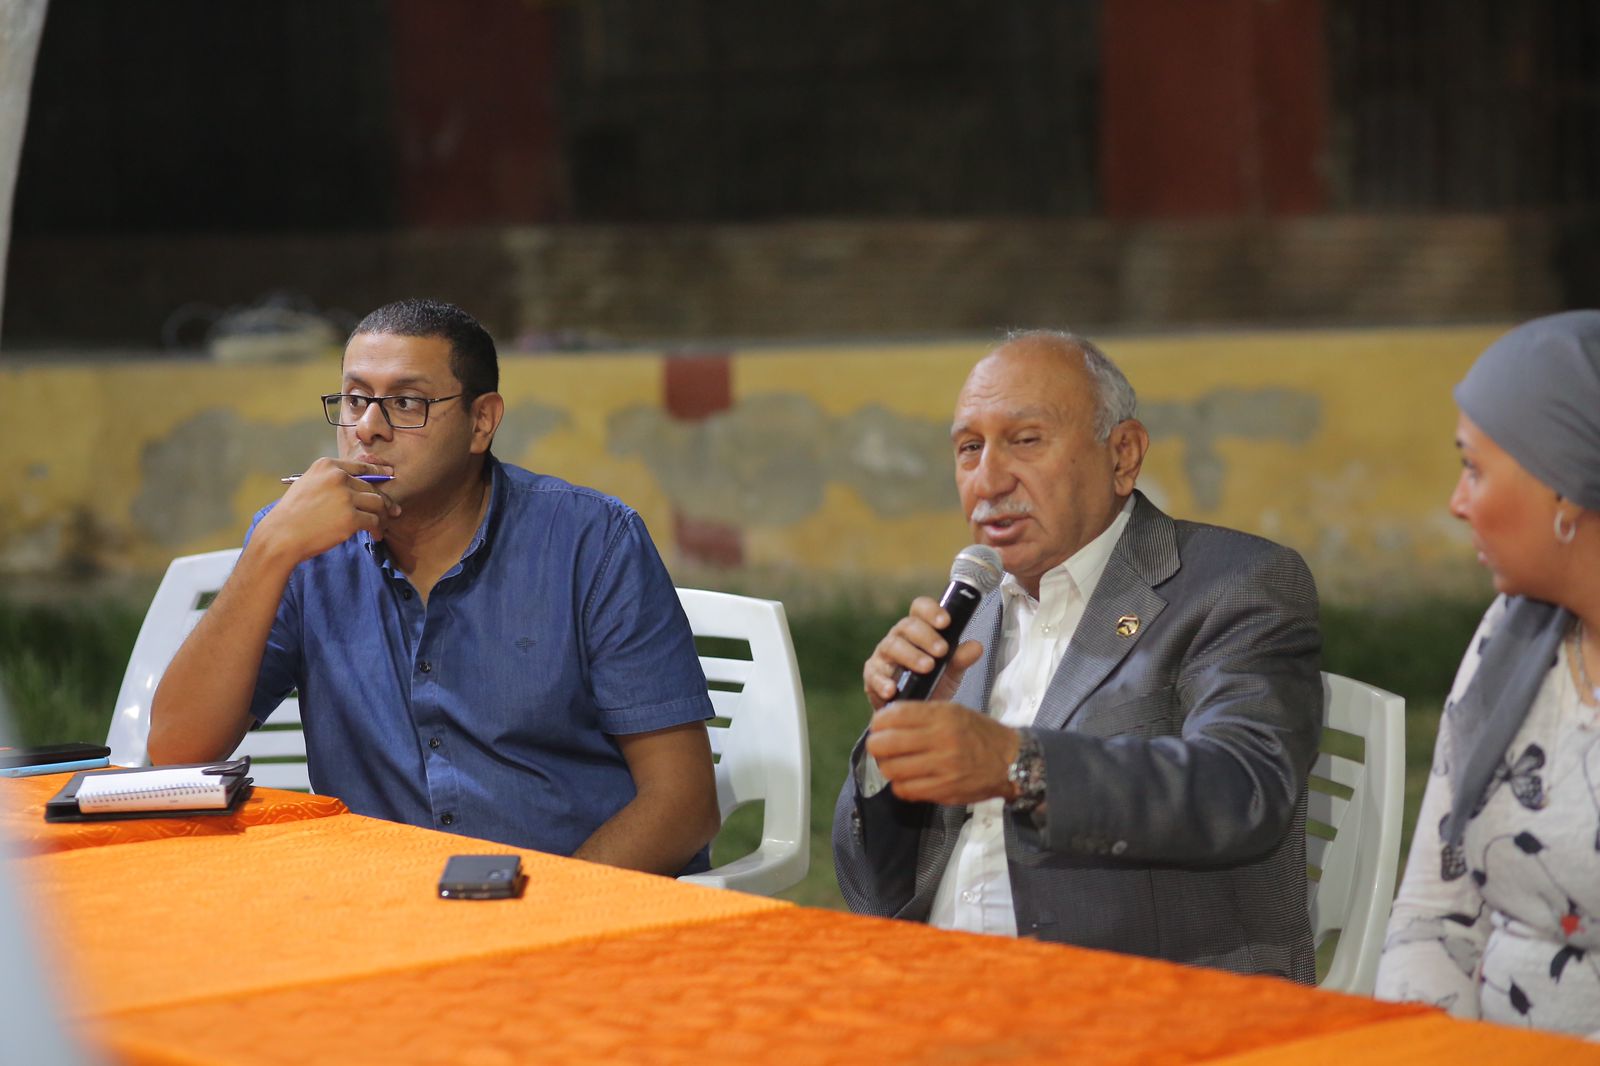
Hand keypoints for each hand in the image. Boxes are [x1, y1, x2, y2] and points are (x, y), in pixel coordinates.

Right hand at [255, 457, 398, 560]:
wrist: (282, 535)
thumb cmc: (292, 514)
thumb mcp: (308, 485)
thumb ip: (331, 481)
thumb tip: (358, 486)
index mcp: (327, 466)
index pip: (361, 466)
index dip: (379, 471)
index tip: (391, 475)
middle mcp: (338, 477)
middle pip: (372, 487)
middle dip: (384, 501)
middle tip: (392, 512)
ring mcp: (345, 497)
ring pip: (377, 503)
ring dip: (383, 516)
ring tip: (382, 526)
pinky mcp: (351, 517)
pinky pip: (374, 521)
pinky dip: (378, 529)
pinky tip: (376, 536)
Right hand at [862, 596, 983, 709]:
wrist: (916, 711)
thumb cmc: (933, 682)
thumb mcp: (951, 671)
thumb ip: (961, 658)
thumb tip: (977, 646)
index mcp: (918, 629)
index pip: (920, 608)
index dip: (931, 610)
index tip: (946, 621)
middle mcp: (898, 637)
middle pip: (907, 626)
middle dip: (926, 637)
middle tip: (942, 650)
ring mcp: (883, 655)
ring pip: (892, 647)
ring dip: (910, 656)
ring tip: (927, 667)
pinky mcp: (872, 676)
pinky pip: (874, 675)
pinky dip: (883, 682)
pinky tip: (893, 689)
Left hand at [865, 701, 1019, 805]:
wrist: (1012, 761)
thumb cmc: (979, 734)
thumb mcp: (954, 712)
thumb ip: (922, 715)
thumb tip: (886, 721)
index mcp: (942, 715)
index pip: (893, 716)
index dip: (878, 722)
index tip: (879, 727)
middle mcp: (941, 739)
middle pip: (885, 744)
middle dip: (877, 746)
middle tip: (881, 748)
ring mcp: (942, 766)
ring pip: (891, 769)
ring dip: (887, 767)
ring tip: (894, 765)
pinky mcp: (944, 789)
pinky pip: (905, 790)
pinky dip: (901, 786)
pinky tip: (908, 780)